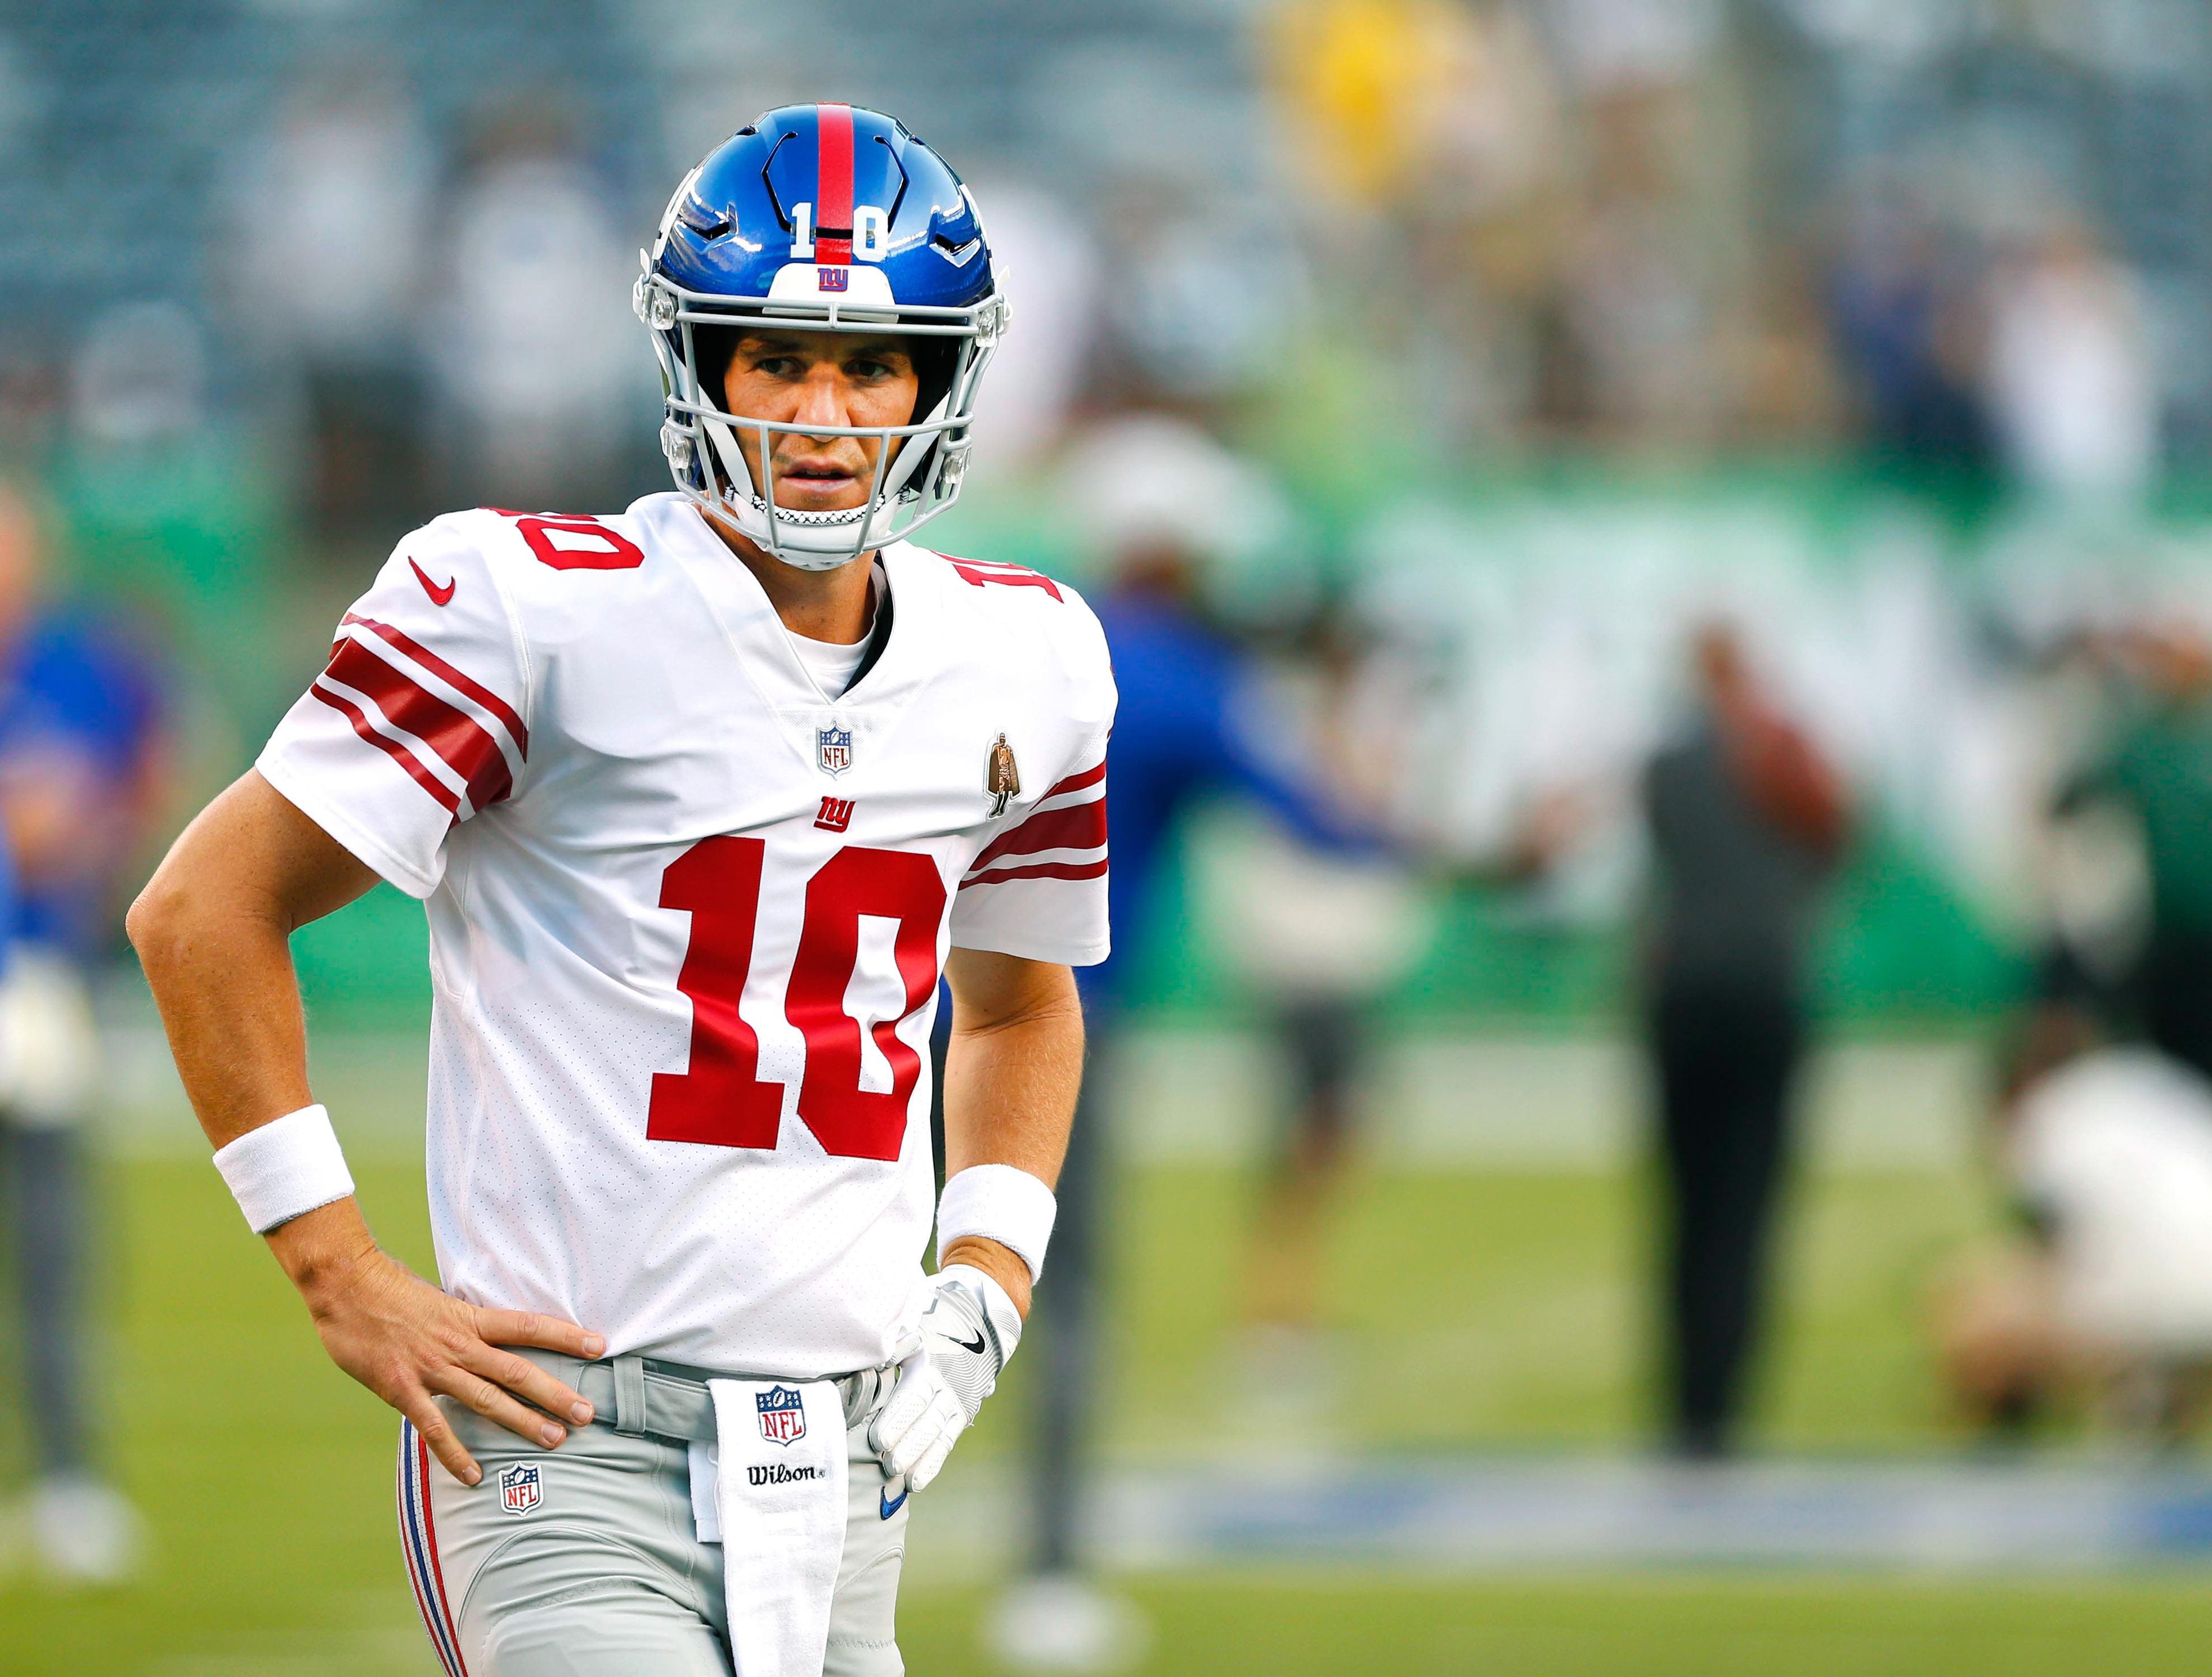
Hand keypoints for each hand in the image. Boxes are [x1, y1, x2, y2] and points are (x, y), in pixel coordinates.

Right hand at [269, 1201, 604, 1485]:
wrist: (346, 1287)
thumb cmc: (392, 1289)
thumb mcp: (440, 1299)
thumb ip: (466, 1321)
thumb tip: (493, 1332)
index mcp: (471, 1317)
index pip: (529, 1326)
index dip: (566, 1336)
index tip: (600, 1347)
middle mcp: (459, 1344)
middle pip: (518, 1371)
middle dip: (556, 1393)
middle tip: (587, 1414)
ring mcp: (432, 1369)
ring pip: (487, 1400)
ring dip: (522, 1422)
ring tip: (555, 1440)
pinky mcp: (403, 1390)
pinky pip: (435, 1428)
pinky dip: (455, 1454)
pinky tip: (475, 1475)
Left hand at [869, 1263, 1021, 1493]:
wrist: (983, 1308)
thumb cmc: (936, 1311)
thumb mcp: (915, 1316)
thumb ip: (896, 1340)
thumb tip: (876, 1358)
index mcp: (933, 1360)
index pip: (916, 1396)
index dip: (898, 1420)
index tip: (878, 1441)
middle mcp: (949, 1383)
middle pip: (928, 1421)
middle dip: (908, 1445)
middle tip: (888, 1465)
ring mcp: (958, 1398)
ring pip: (940, 1434)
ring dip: (920, 1459)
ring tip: (901, 1479)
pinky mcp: (963, 1408)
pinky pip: (948, 1439)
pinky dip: (934, 1461)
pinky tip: (917, 1482)